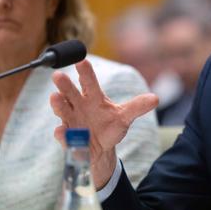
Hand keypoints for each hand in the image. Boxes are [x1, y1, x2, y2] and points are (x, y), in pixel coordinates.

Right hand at [50, 59, 157, 188]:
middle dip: (64, 84)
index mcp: (93, 97)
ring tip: (55, 97)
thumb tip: (155, 98)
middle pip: (70, 92)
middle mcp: (79, 106)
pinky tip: (62, 131)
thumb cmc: (111, 127)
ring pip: (62, 109)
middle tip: (58, 75)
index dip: (85, 71)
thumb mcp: (125, 116)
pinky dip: (62, 133)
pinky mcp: (69, 137)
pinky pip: (64, 134)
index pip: (88, 82)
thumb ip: (137, 107)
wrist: (103, 148)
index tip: (81, 60)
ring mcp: (72, 120)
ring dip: (58, 104)